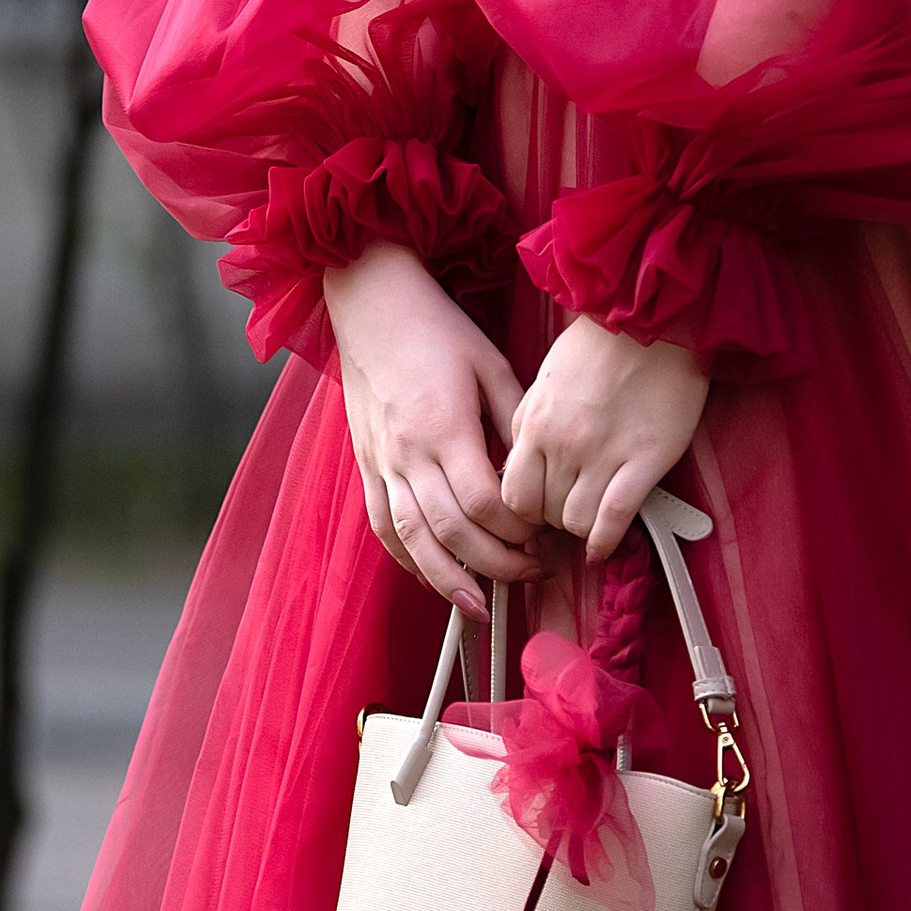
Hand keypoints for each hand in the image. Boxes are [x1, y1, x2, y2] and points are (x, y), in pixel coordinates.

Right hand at [324, 243, 546, 616]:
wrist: (371, 303)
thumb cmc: (435, 329)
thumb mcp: (489, 363)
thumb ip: (514, 418)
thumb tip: (540, 468)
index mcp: (443, 425)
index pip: (482, 502)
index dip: (517, 530)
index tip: (544, 535)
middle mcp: (407, 452)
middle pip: (450, 531)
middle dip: (494, 564)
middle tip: (530, 575)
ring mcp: (381, 462)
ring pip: (411, 540)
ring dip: (446, 580)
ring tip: (478, 607)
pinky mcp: (366, 465)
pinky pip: (382, 525)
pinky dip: (406, 558)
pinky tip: (431, 575)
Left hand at [501, 315, 708, 560]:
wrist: (651, 321)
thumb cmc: (598, 346)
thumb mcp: (545, 380)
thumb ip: (527, 423)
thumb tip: (518, 465)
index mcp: (535, 423)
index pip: (512, 493)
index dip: (521, 512)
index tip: (534, 512)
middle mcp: (564, 444)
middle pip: (543, 511)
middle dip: (551, 520)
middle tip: (565, 513)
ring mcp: (604, 454)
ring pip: (575, 521)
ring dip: (579, 528)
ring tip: (589, 520)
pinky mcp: (644, 460)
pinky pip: (615, 517)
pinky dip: (606, 541)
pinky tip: (603, 548)